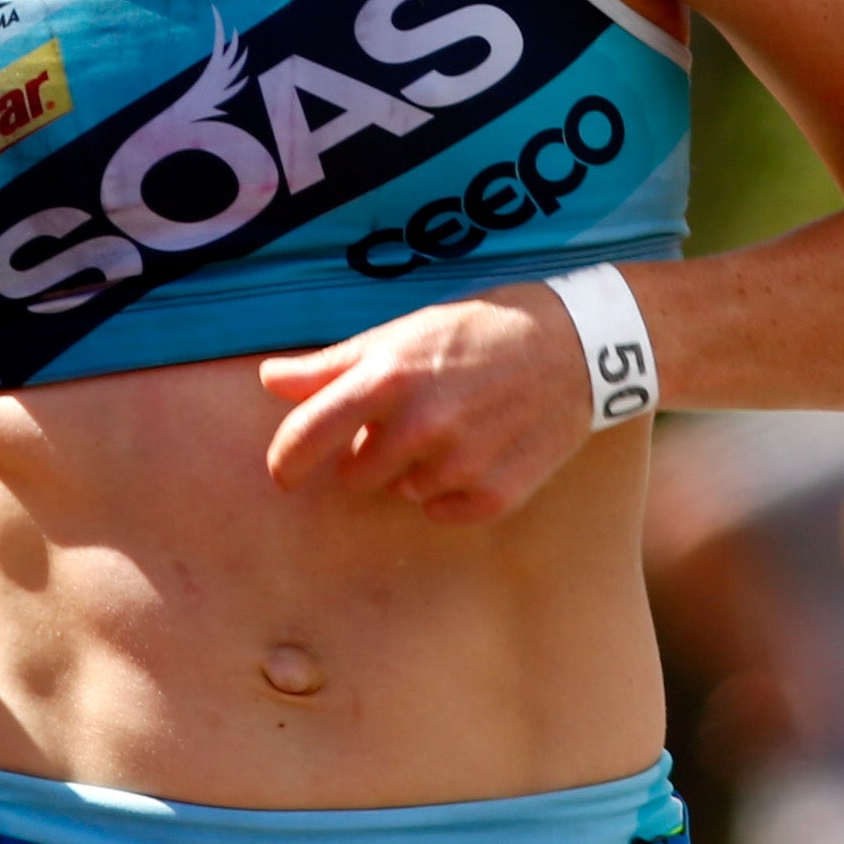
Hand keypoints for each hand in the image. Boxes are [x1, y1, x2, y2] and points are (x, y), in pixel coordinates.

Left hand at [260, 285, 599, 524]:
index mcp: (388, 378)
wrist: (573, 346)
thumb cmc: (477, 332)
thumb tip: (270, 379)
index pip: (308, 437)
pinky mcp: (497, 493)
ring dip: (415, 469)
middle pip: (355, 475)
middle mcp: (421, 425)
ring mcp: (462, 464)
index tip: (283, 473)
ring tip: (453, 425)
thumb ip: (331, 365)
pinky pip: (444, 511)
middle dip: (369, 453)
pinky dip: (453, 490)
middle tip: (407, 420)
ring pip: (403, 492)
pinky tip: (478, 451)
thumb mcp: (402, 333)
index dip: (285, 461)